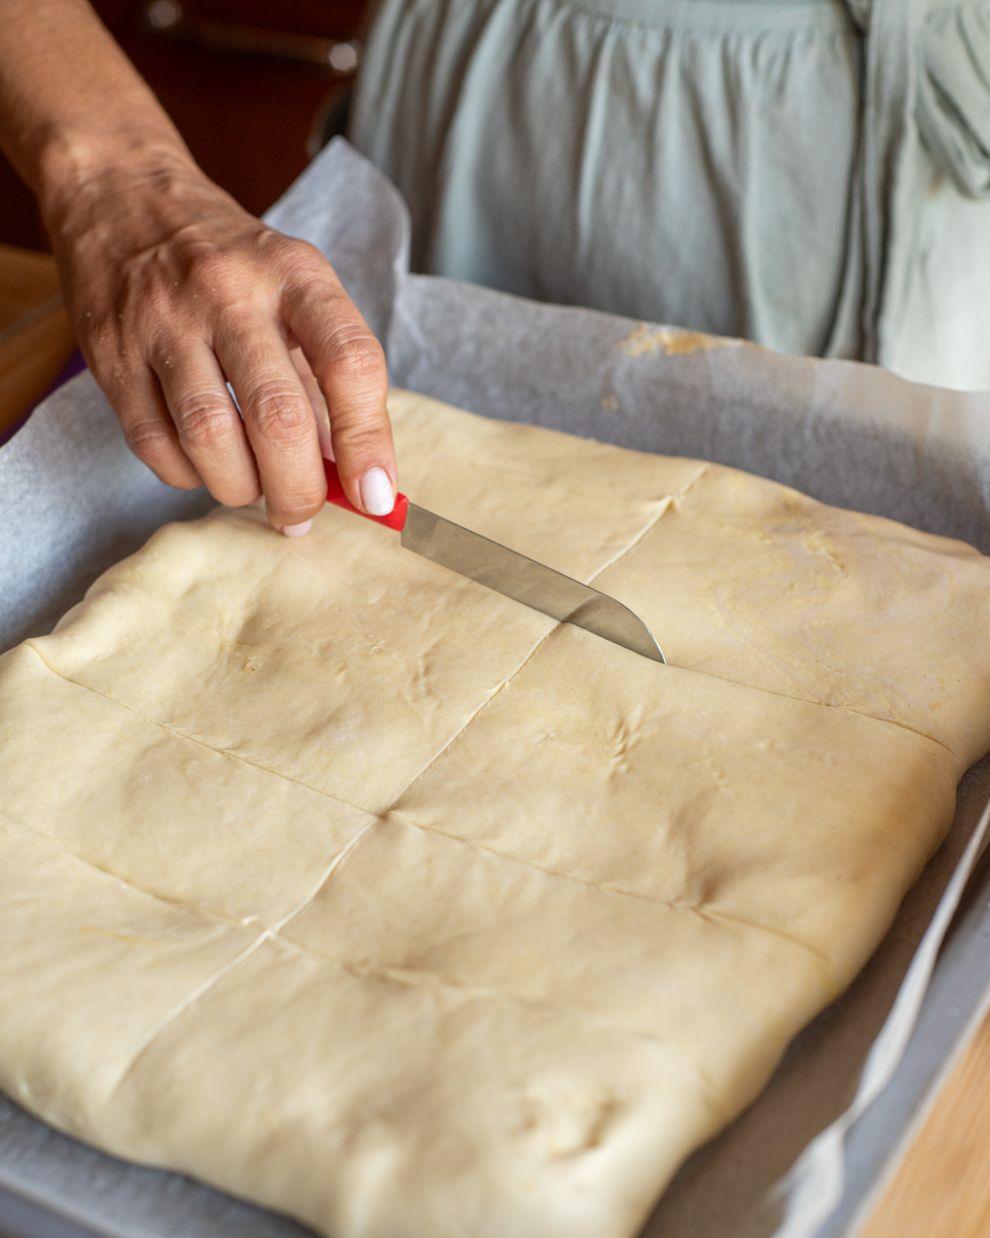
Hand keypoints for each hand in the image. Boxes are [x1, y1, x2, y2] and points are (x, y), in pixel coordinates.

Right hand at [44, 150, 395, 532]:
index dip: (368, 441)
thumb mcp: (295, 290)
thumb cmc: (231, 261)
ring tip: (251, 490)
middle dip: (298, 489)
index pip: (349, 362)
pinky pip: (154, 444)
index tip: (376, 495)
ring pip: (210, 438)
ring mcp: (164, 320)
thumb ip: (326, 378)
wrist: (121, 193)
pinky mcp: (112, 351)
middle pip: (278, 416)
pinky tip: (201, 465)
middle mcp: (230, 291)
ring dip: (240, 488)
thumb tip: (355, 477)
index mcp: (295, 274)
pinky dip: (186, 475)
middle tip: (301, 515)